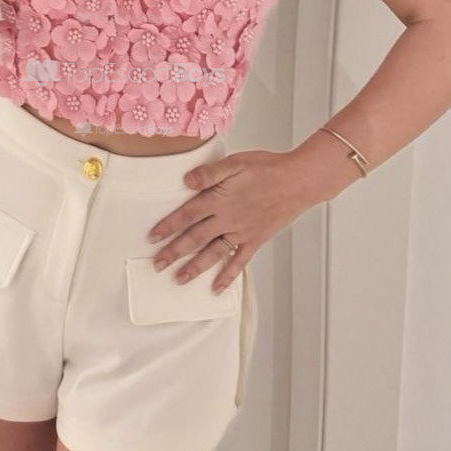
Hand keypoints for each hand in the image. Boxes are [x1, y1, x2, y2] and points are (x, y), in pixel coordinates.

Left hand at [146, 149, 308, 293]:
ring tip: (178, 279)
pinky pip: (239, 262)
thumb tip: (186, 181)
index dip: (168, 226)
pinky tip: (216, 287)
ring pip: (213, 254)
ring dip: (194, 268)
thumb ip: (209, 173)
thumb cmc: (267, 168)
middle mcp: (227, 219)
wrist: (298, 181)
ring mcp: (241, 232)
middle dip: (173, 252)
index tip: (152, 238)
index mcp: (219, 199)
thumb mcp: (235, 162)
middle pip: (195, 238)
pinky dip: (227, 276)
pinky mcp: (256, 240)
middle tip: (156, 265)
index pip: (187, 215)